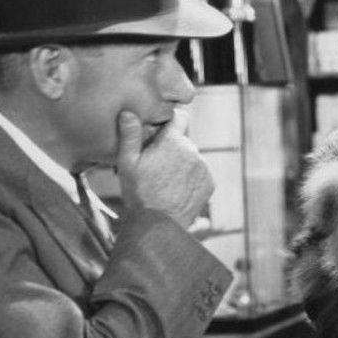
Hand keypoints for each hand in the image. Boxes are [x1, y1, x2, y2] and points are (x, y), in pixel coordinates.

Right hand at [116, 109, 213, 228]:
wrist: (159, 224)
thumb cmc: (139, 193)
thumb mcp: (127, 163)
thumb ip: (129, 135)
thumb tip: (128, 112)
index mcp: (174, 142)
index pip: (179, 117)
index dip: (171, 120)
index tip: (163, 127)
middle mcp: (194, 151)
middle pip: (183, 142)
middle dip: (172, 148)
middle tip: (155, 165)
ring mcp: (204, 168)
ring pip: (192, 158)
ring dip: (182, 164)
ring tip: (165, 182)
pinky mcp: (210, 183)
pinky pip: (200, 174)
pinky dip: (191, 178)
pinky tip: (176, 190)